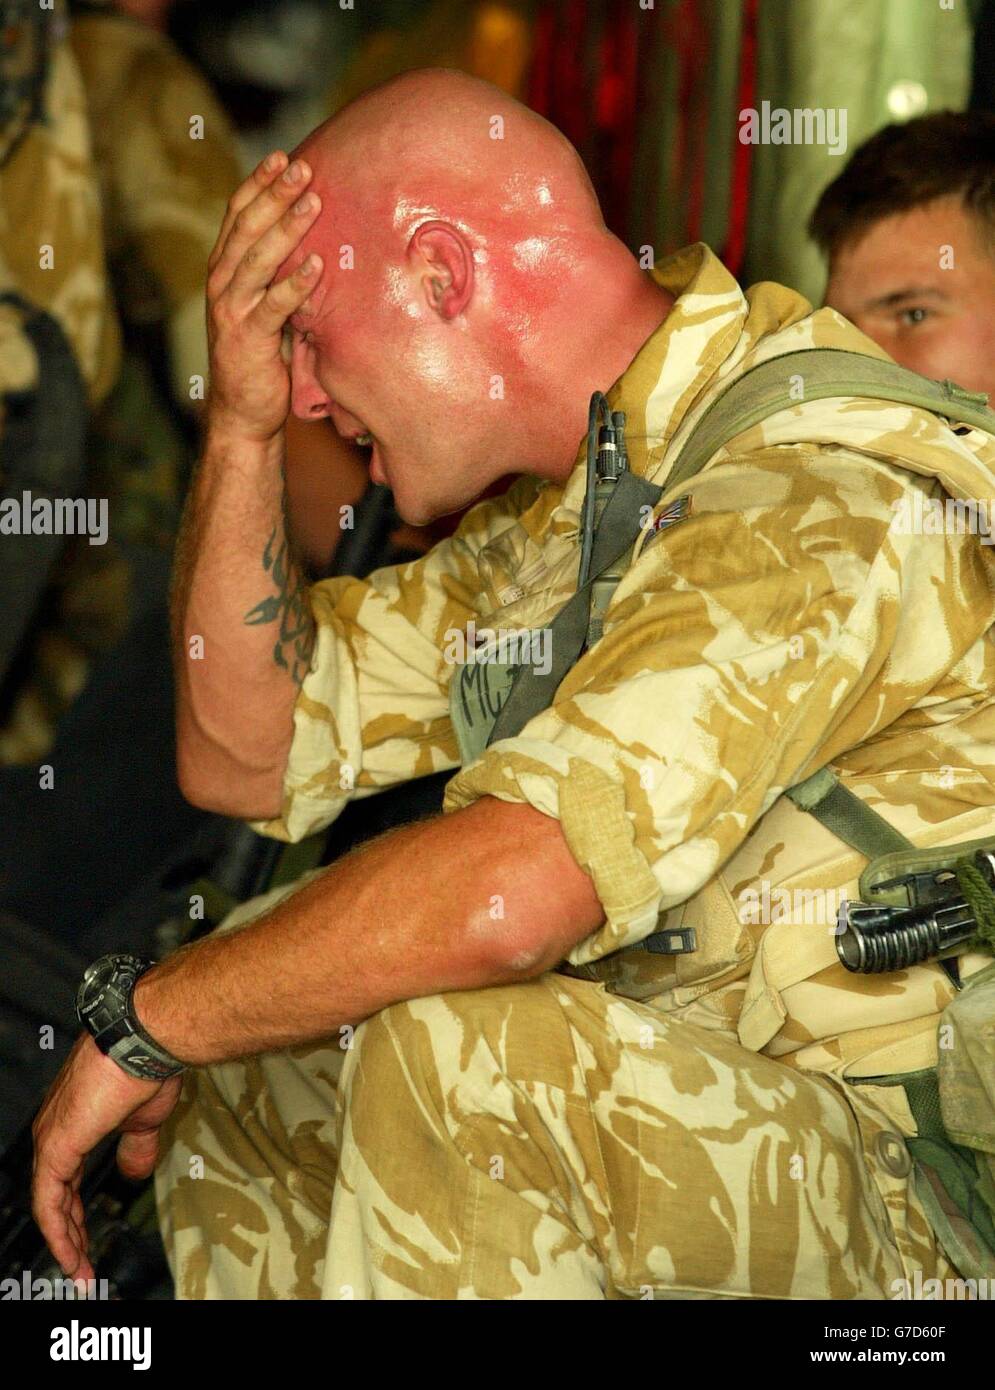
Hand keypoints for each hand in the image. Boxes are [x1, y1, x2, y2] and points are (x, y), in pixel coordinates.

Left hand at [31, 1033, 182, 1281]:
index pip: (65, 1178)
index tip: (90, 1241)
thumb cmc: (148, 1065)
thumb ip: (135, 1147)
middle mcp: (55, 1127)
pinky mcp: (56, 1146)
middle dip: (70, 1233)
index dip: (77, 1212)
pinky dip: (59, 1230)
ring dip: (65, 1239)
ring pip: (48, 1201)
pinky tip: (71, 1252)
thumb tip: (133, 1169)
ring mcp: (52, 1136)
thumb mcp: (145, 1118)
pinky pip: (48, 1200)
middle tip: (83, 1265)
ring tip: (79, 1270)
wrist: (146, 1039)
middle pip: (54, 1193)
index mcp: (74, 1121)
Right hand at [205, 150, 324, 443]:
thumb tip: (316, 241)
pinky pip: (274, 306)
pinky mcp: (249, 339)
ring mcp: (232, 311)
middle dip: (275, 194)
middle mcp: (222, 284)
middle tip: (303, 167)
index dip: (258, 184)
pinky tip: (316, 265)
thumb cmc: (262, 357)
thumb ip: (278, 276)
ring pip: (257, 259)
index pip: (237, 215)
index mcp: (224, 270)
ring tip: (314, 202)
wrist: (243, 412)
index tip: (283, 156)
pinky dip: (295, 284)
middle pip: (247, 228)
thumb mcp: (267, 307)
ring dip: (286, 228)